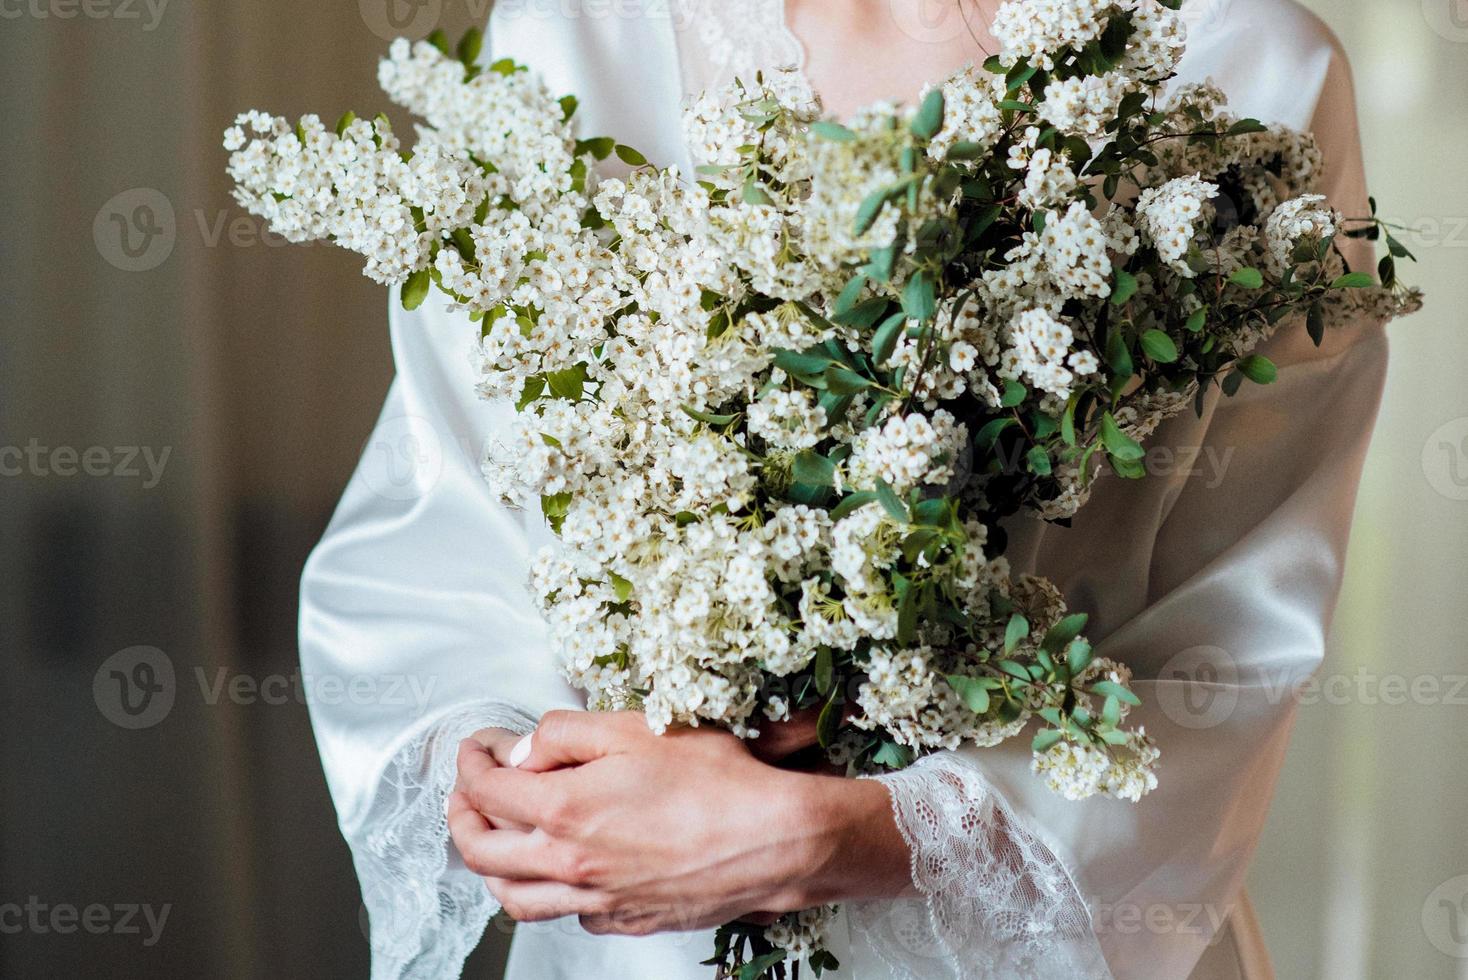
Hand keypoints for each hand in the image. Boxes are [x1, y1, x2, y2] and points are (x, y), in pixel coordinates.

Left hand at [446, 710, 911, 935]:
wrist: (774, 839)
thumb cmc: (716, 781)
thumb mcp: (635, 728)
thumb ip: (566, 733)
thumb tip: (524, 749)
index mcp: (565, 811)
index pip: (487, 791)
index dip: (471, 764)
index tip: (476, 748)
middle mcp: (570, 864)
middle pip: (482, 853)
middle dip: (462, 817)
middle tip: (466, 793)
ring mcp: (597, 900)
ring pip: (514, 897)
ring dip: (492, 864)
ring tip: (495, 838)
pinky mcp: (626, 920)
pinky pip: (567, 915)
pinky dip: (548, 892)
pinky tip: (562, 869)